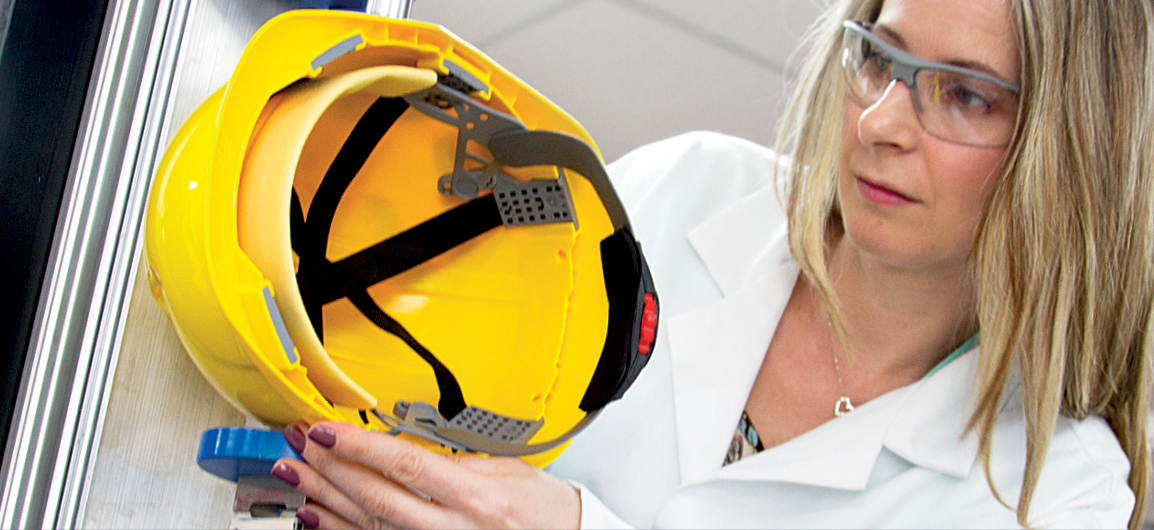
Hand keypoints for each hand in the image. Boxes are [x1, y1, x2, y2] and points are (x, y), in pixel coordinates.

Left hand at [272, 421, 580, 528]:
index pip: (407, 466)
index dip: (361, 448)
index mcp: (478, 497)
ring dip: (325, 499)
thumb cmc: (541, 509)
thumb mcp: (507, 470)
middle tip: (298, 444)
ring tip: (294, 474)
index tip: (327, 430)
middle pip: (378, 498)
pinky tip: (315, 517)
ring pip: (369, 527)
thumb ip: (454, 462)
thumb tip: (400, 448)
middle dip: (332, 469)